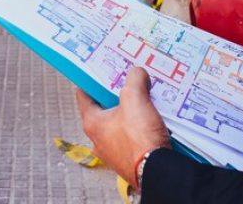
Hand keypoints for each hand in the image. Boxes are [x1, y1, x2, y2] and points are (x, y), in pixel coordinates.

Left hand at [76, 66, 170, 186]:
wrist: (158, 171)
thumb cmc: (139, 138)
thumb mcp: (135, 98)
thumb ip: (134, 79)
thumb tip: (138, 73)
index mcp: (92, 123)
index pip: (84, 95)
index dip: (91, 80)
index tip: (100, 70)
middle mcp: (99, 139)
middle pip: (104, 109)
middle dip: (116, 95)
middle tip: (127, 83)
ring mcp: (113, 152)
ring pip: (119, 123)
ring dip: (130, 112)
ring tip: (143, 100)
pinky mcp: (128, 160)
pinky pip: (131, 137)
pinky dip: (139, 127)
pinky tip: (151, 119)